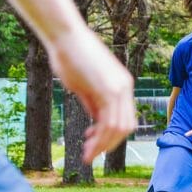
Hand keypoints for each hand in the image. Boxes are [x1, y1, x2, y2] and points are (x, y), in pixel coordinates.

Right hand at [48, 28, 136, 163]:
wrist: (65, 34)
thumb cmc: (69, 55)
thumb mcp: (83, 84)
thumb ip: (93, 102)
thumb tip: (97, 119)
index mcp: (122, 85)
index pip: (125, 117)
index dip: (111, 134)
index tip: (92, 140)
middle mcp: (125, 87)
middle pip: (126, 126)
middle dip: (110, 144)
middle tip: (91, 154)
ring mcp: (119, 88)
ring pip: (119, 128)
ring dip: (104, 145)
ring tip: (88, 156)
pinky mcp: (108, 90)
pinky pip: (109, 122)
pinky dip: (100, 138)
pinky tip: (88, 146)